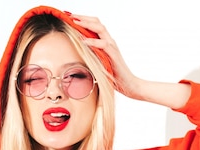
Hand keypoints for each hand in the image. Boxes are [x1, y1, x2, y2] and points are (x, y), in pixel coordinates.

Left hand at [70, 13, 190, 108]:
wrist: (129, 85)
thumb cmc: (114, 77)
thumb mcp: (99, 64)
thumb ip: (92, 57)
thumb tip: (78, 55)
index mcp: (106, 42)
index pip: (94, 25)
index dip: (83, 19)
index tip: (69, 17)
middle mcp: (110, 42)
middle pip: (96, 22)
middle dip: (82, 17)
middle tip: (69, 15)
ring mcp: (112, 47)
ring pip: (100, 29)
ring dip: (86, 24)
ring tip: (74, 22)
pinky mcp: (114, 55)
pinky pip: (103, 44)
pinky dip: (92, 41)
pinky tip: (83, 41)